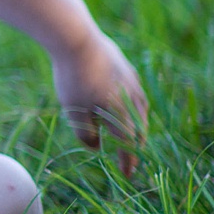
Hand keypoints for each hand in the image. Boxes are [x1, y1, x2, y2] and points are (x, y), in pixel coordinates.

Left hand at [51, 30, 148, 174]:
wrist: (77, 38)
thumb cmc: (73, 78)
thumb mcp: (73, 111)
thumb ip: (86, 133)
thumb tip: (97, 148)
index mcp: (123, 114)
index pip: (129, 145)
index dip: (128, 161)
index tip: (127, 175)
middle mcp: (134, 99)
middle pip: (139, 129)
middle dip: (134, 145)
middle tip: (128, 158)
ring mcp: (133, 81)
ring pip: (140, 110)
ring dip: (135, 125)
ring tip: (128, 134)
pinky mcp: (127, 68)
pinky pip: (134, 94)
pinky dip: (131, 106)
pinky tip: (123, 103)